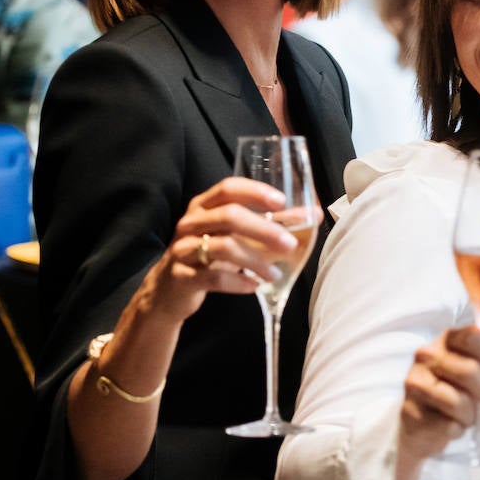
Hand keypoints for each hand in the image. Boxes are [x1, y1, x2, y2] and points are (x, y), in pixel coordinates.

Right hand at [142, 176, 321, 324]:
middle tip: (289, 244)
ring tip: (274, 275)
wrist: (168, 292)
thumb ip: (269, 224)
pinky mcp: (181, 277)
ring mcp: (183, 250)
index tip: (281, 201)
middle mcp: (190, 223)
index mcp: (203, 206)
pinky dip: (239, 282)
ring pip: (223, 248)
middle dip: (263, 228)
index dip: (254, 192)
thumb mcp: (234, 237)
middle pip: (229, 216)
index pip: (228, 188)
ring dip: (255, 261)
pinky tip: (254, 286)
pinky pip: (214, 278)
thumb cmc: (208, 257)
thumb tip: (312, 215)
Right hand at [399, 323, 479, 463]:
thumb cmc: (450, 391)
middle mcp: (426, 357)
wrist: (418, 424)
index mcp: (445, 341)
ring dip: (472, 415)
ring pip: (460, 402)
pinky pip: (448, 424)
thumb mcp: (472, 367)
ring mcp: (416, 383)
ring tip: (468, 416)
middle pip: (470, 371)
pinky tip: (452, 425)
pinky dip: (457, 429)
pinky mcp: (411, 411)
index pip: (474, 337)